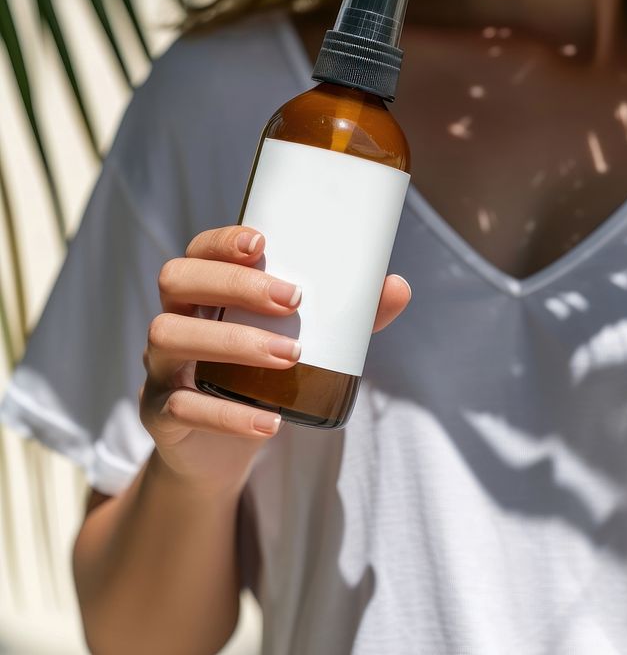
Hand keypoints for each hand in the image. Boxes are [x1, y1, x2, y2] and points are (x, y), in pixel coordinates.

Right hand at [139, 225, 410, 494]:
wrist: (218, 453)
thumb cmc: (261, 378)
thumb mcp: (301, 343)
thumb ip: (347, 317)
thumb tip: (397, 287)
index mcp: (201, 291)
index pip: (197, 249)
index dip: (222, 241)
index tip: (263, 242)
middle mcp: (173, 318)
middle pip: (176, 279)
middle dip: (233, 283)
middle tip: (291, 299)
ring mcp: (160, 366)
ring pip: (169, 336)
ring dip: (232, 341)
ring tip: (289, 355)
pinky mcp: (161, 414)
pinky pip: (182, 407)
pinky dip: (228, 415)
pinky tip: (270, 421)